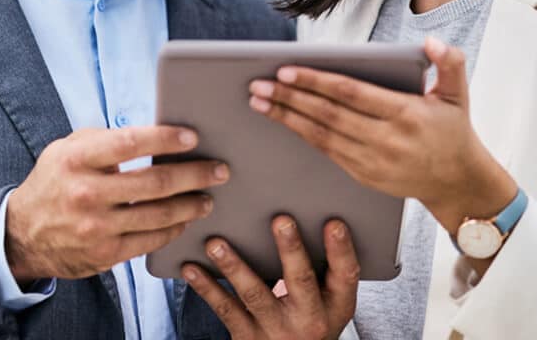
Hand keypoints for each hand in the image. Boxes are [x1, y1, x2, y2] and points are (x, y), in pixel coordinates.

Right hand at [6, 125, 228, 281]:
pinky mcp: (105, 253)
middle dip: (195, 174)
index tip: (192, 137)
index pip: (130, 142)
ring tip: (208, 197)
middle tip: (219, 170)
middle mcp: (87, 192)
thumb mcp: (67, 149)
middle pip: (155, 182)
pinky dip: (174, 229)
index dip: (165, 138)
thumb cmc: (55, 182)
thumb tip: (155, 134)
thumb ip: (105, 140)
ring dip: (192, 205)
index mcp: (77, 158)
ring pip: (159, 214)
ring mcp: (96, 227)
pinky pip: (151, 240)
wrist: (22, 234)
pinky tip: (185, 220)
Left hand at [184, 216, 358, 339]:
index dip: (341, 250)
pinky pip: (225, 309)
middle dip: (291, 250)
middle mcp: (310, 319)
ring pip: (254, 294)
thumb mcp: (326, 301)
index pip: (345, 275)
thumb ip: (319, 268)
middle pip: (301, 281)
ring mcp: (277, 330)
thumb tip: (296, 211)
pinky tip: (191, 268)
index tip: (334, 223)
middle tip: (281, 220)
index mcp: (336, 305)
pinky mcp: (247, 338)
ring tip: (216, 243)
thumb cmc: (307, 318)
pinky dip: (206, 287)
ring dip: (234, 266)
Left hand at [248, 37, 516, 232]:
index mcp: (405, 114)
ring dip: (287, 118)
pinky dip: (302, 135)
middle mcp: (386, 140)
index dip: (315, 82)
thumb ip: (450, 63)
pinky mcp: (364, 176)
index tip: (286, 70)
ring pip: (321, 136)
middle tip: (257, 85)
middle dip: (289, 98)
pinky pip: (327, 152)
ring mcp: (373, 161)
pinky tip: (283, 121)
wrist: (458, 183)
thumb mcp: (458, 95)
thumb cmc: (454, 132)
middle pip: (328, 115)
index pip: (350, 93)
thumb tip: (432, 42)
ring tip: (258, 102)